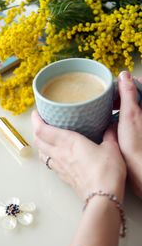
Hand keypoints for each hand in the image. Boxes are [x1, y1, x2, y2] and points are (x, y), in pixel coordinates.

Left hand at [32, 110, 125, 200]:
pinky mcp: (63, 177)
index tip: (36, 112)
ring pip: (41, 152)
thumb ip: (109, 135)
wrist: (103, 198)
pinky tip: (54, 155)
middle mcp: (59, 153)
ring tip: (44, 137)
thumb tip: (111, 126)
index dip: (36, 120)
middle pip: (38, 140)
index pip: (42, 130)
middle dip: (35, 129)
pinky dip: (47, 156)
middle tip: (39, 122)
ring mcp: (59, 166)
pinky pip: (49, 163)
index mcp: (68, 142)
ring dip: (39, 143)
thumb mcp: (111, 148)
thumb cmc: (106, 172)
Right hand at [118, 71, 141, 197]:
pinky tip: (110, 120)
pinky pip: (127, 117)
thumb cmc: (136, 146)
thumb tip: (124, 75)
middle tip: (107, 97)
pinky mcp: (136, 131)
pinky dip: (119, 115)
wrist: (140, 170)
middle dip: (120, 94)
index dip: (126, 82)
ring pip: (129, 106)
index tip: (114, 86)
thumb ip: (128, 94)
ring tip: (107, 107)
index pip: (139, 84)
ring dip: (119, 104)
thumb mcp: (129, 116)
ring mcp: (139, 122)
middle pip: (134, 95)